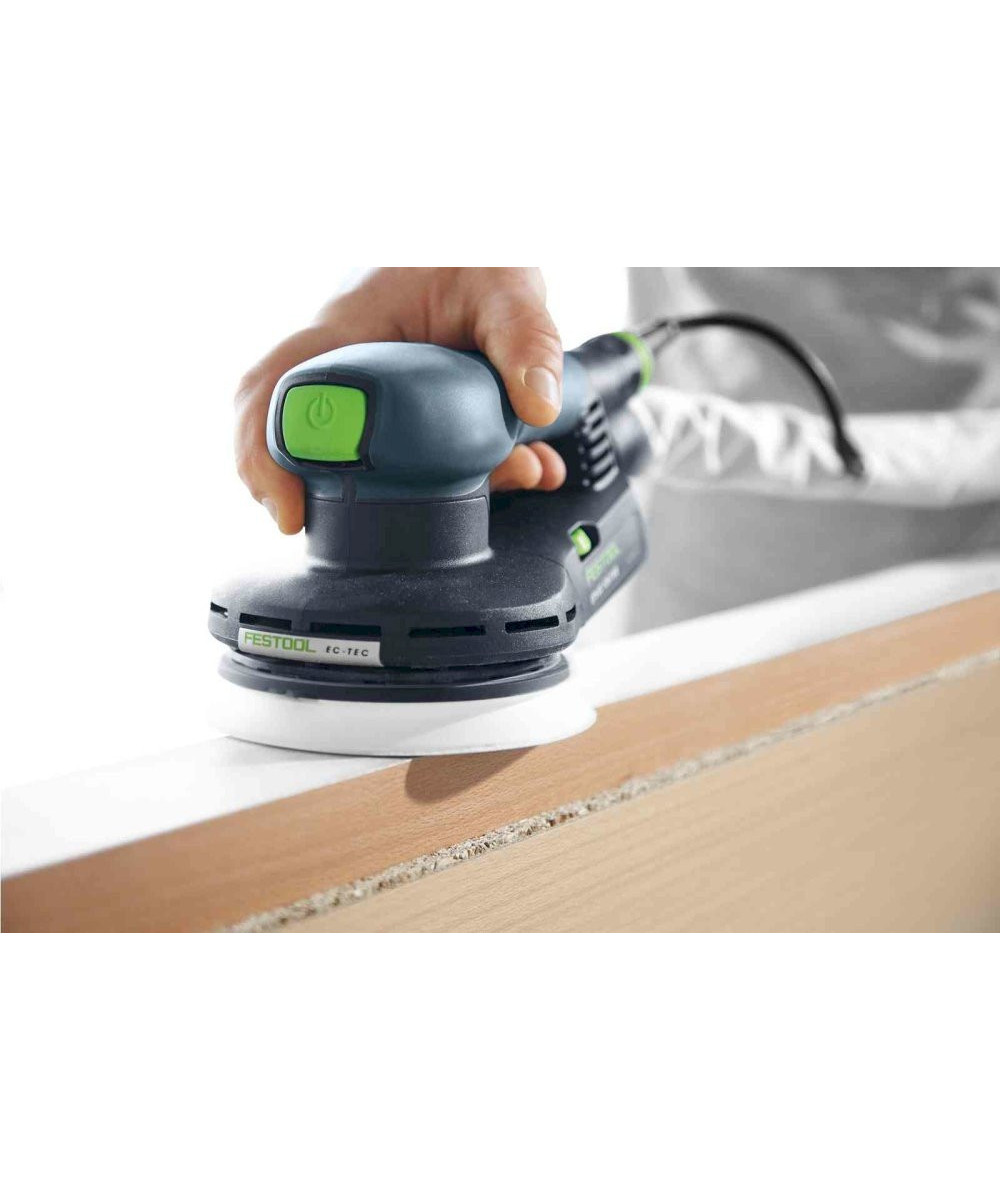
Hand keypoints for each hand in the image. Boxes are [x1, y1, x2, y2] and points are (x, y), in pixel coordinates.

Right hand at [235, 267, 566, 532]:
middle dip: (350, 499)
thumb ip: (524, 337)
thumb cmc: (473, 249)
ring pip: (381, 463)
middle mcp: (351, 364)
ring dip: (440, 491)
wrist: (488, 241)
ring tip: (499, 484)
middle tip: (393, 530)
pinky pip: (431, 455)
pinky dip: (477, 474)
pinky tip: (522, 469)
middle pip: (312, 447)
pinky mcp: (414, 410)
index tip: (289, 510)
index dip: (264, 454)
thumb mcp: (504, 284)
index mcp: (346, 329)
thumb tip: (537, 404)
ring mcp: (381, 391)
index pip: (273, 390)